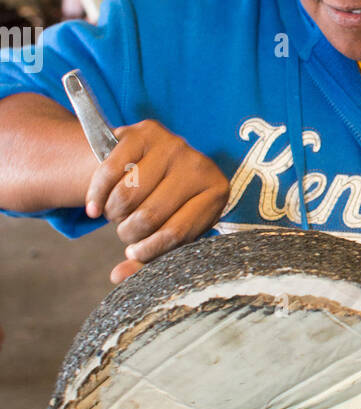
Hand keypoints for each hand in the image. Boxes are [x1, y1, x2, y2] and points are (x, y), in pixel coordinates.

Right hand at [84, 120, 229, 283]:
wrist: (152, 161)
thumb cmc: (167, 204)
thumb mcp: (168, 228)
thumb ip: (148, 255)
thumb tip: (117, 276)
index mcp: (216, 193)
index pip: (178, 232)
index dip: (150, 250)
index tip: (133, 254)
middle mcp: (199, 165)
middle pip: (150, 215)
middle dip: (129, 232)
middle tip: (125, 232)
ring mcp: (173, 145)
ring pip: (127, 195)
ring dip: (113, 213)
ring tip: (117, 214)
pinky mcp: (145, 132)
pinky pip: (109, 172)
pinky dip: (96, 195)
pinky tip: (94, 206)